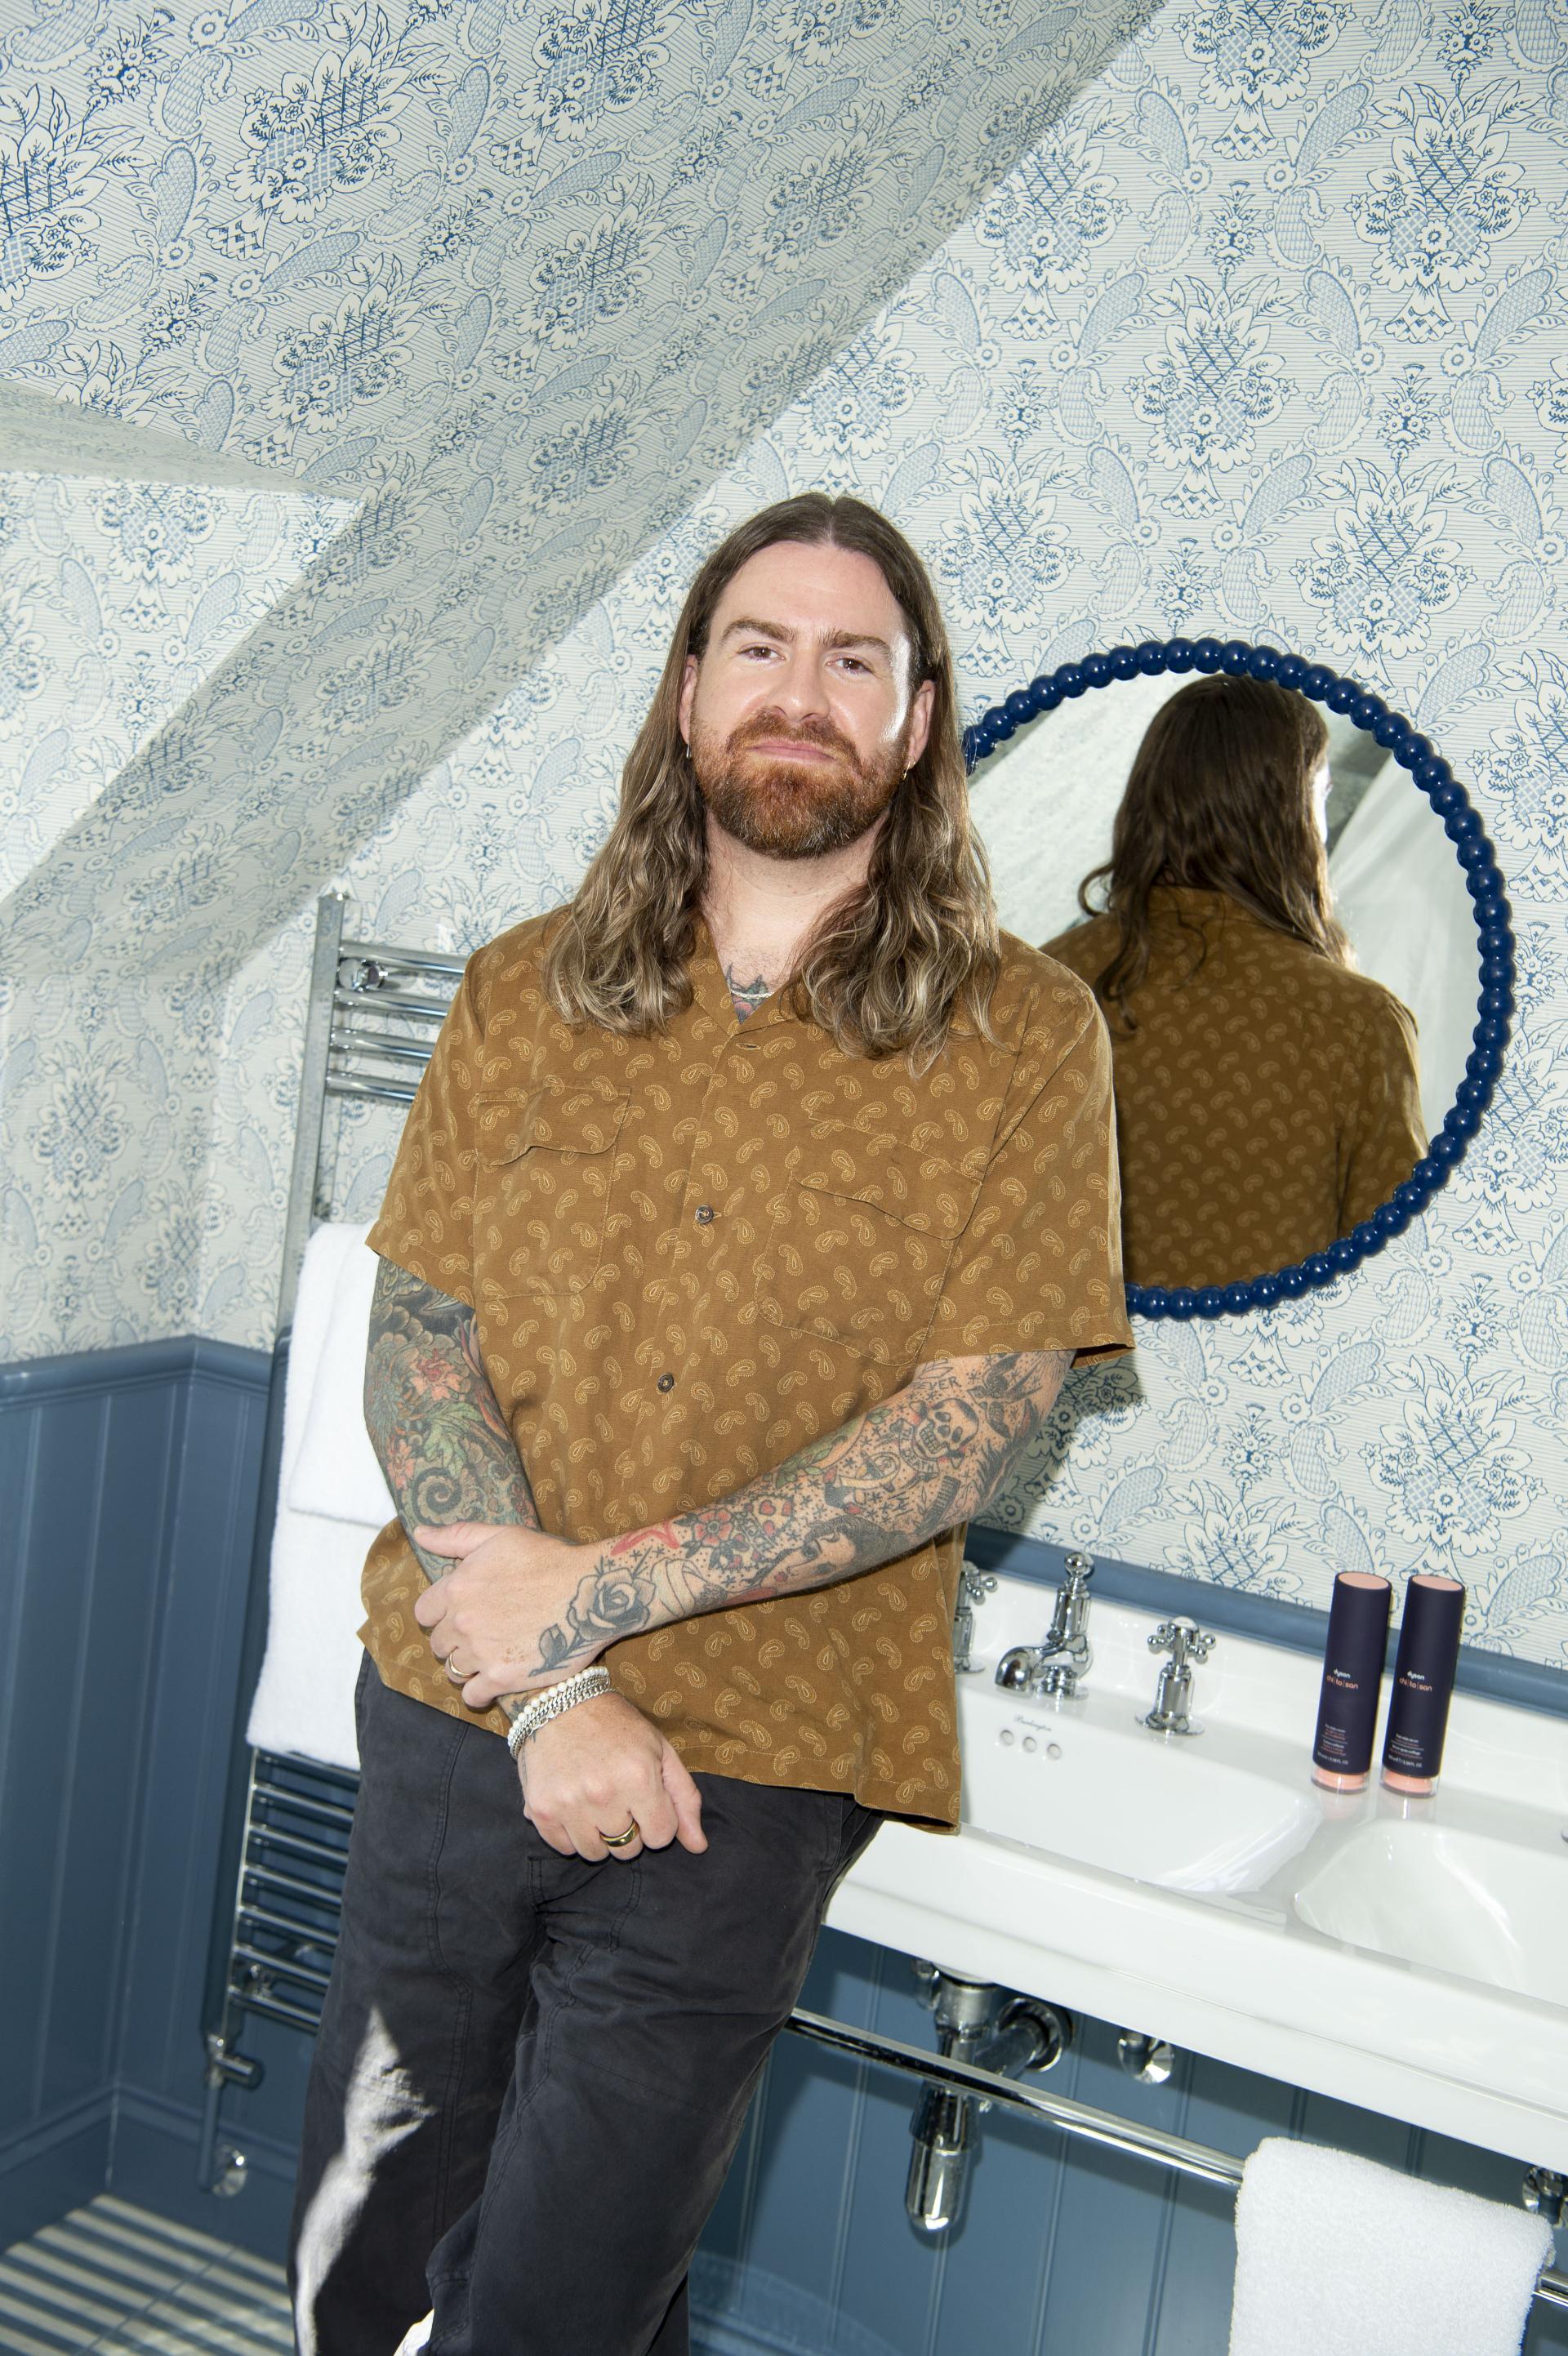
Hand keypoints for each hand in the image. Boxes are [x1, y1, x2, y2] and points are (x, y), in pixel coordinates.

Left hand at [412, 1521, 588, 1705]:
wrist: (589, 1591)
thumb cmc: (548, 1558)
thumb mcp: (501, 1536)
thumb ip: (455, 1536)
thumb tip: (418, 1533)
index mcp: (456, 1587)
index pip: (424, 1613)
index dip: (441, 1613)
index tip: (461, 1613)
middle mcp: (462, 1622)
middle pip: (438, 1643)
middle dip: (455, 1639)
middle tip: (481, 1633)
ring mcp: (481, 1653)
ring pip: (454, 1669)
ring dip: (467, 1665)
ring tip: (490, 1655)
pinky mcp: (502, 1678)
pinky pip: (473, 1695)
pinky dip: (479, 1692)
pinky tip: (493, 1681)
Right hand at [516, 1690, 705, 1863]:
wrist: (559, 1701)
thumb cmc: (617, 1725)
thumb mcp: (660, 1750)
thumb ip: (684, 1799)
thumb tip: (698, 1847)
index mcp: (639, 1778)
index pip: (661, 1836)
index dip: (657, 1820)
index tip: (645, 1799)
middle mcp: (604, 1795)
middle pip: (628, 1850)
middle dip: (629, 1829)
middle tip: (618, 1798)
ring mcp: (569, 1804)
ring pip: (595, 1854)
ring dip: (599, 1836)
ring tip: (595, 1803)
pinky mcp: (541, 1809)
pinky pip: (564, 1848)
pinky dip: (571, 1835)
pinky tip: (573, 1806)